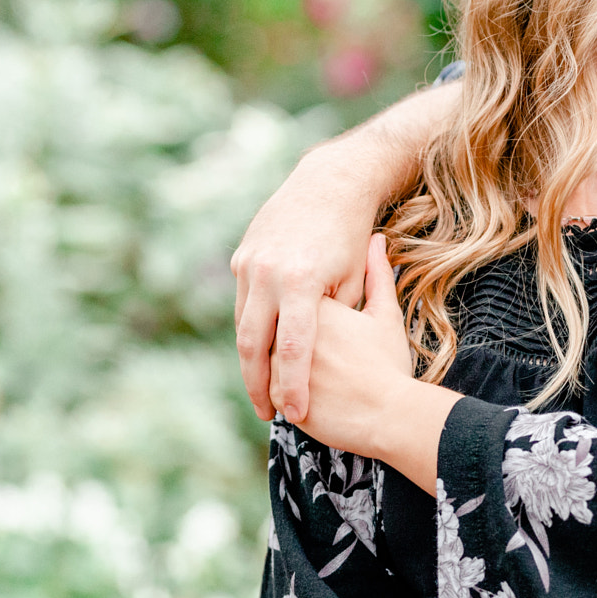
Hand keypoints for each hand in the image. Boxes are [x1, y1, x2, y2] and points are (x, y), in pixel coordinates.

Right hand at [231, 149, 375, 422]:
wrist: (330, 183)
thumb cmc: (351, 237)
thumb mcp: (354, 280)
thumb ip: (337, 321)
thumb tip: (318, 362)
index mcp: (301, 282)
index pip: (291, 349)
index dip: (291, 386)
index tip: (295, 415)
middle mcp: (268, 273)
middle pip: (253, 344)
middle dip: (258, 384)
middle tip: (269, 413)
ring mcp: (249, 263)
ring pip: (242, 325)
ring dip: (250, 360)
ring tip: (264, 388)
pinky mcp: (242, 257)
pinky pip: (243, 303)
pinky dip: (251, 330)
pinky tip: (262, 352)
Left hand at [288, 234, 417, 457]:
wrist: (391, 414)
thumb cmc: (389, 363)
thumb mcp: (385, 315)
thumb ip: (376, 274)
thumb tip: (377, 240)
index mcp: (310, 298)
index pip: (292, 297)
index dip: (305, 310)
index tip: (329, 332)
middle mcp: (288, 324)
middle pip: (275, 326)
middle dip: (285, 340)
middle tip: (322, 357)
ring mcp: (277, 359)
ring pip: (268, 357)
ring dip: (282, 366)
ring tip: (321, 380)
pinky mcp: (274, 391)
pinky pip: (271, 387)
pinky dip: (284, 391)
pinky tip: (315, 397)